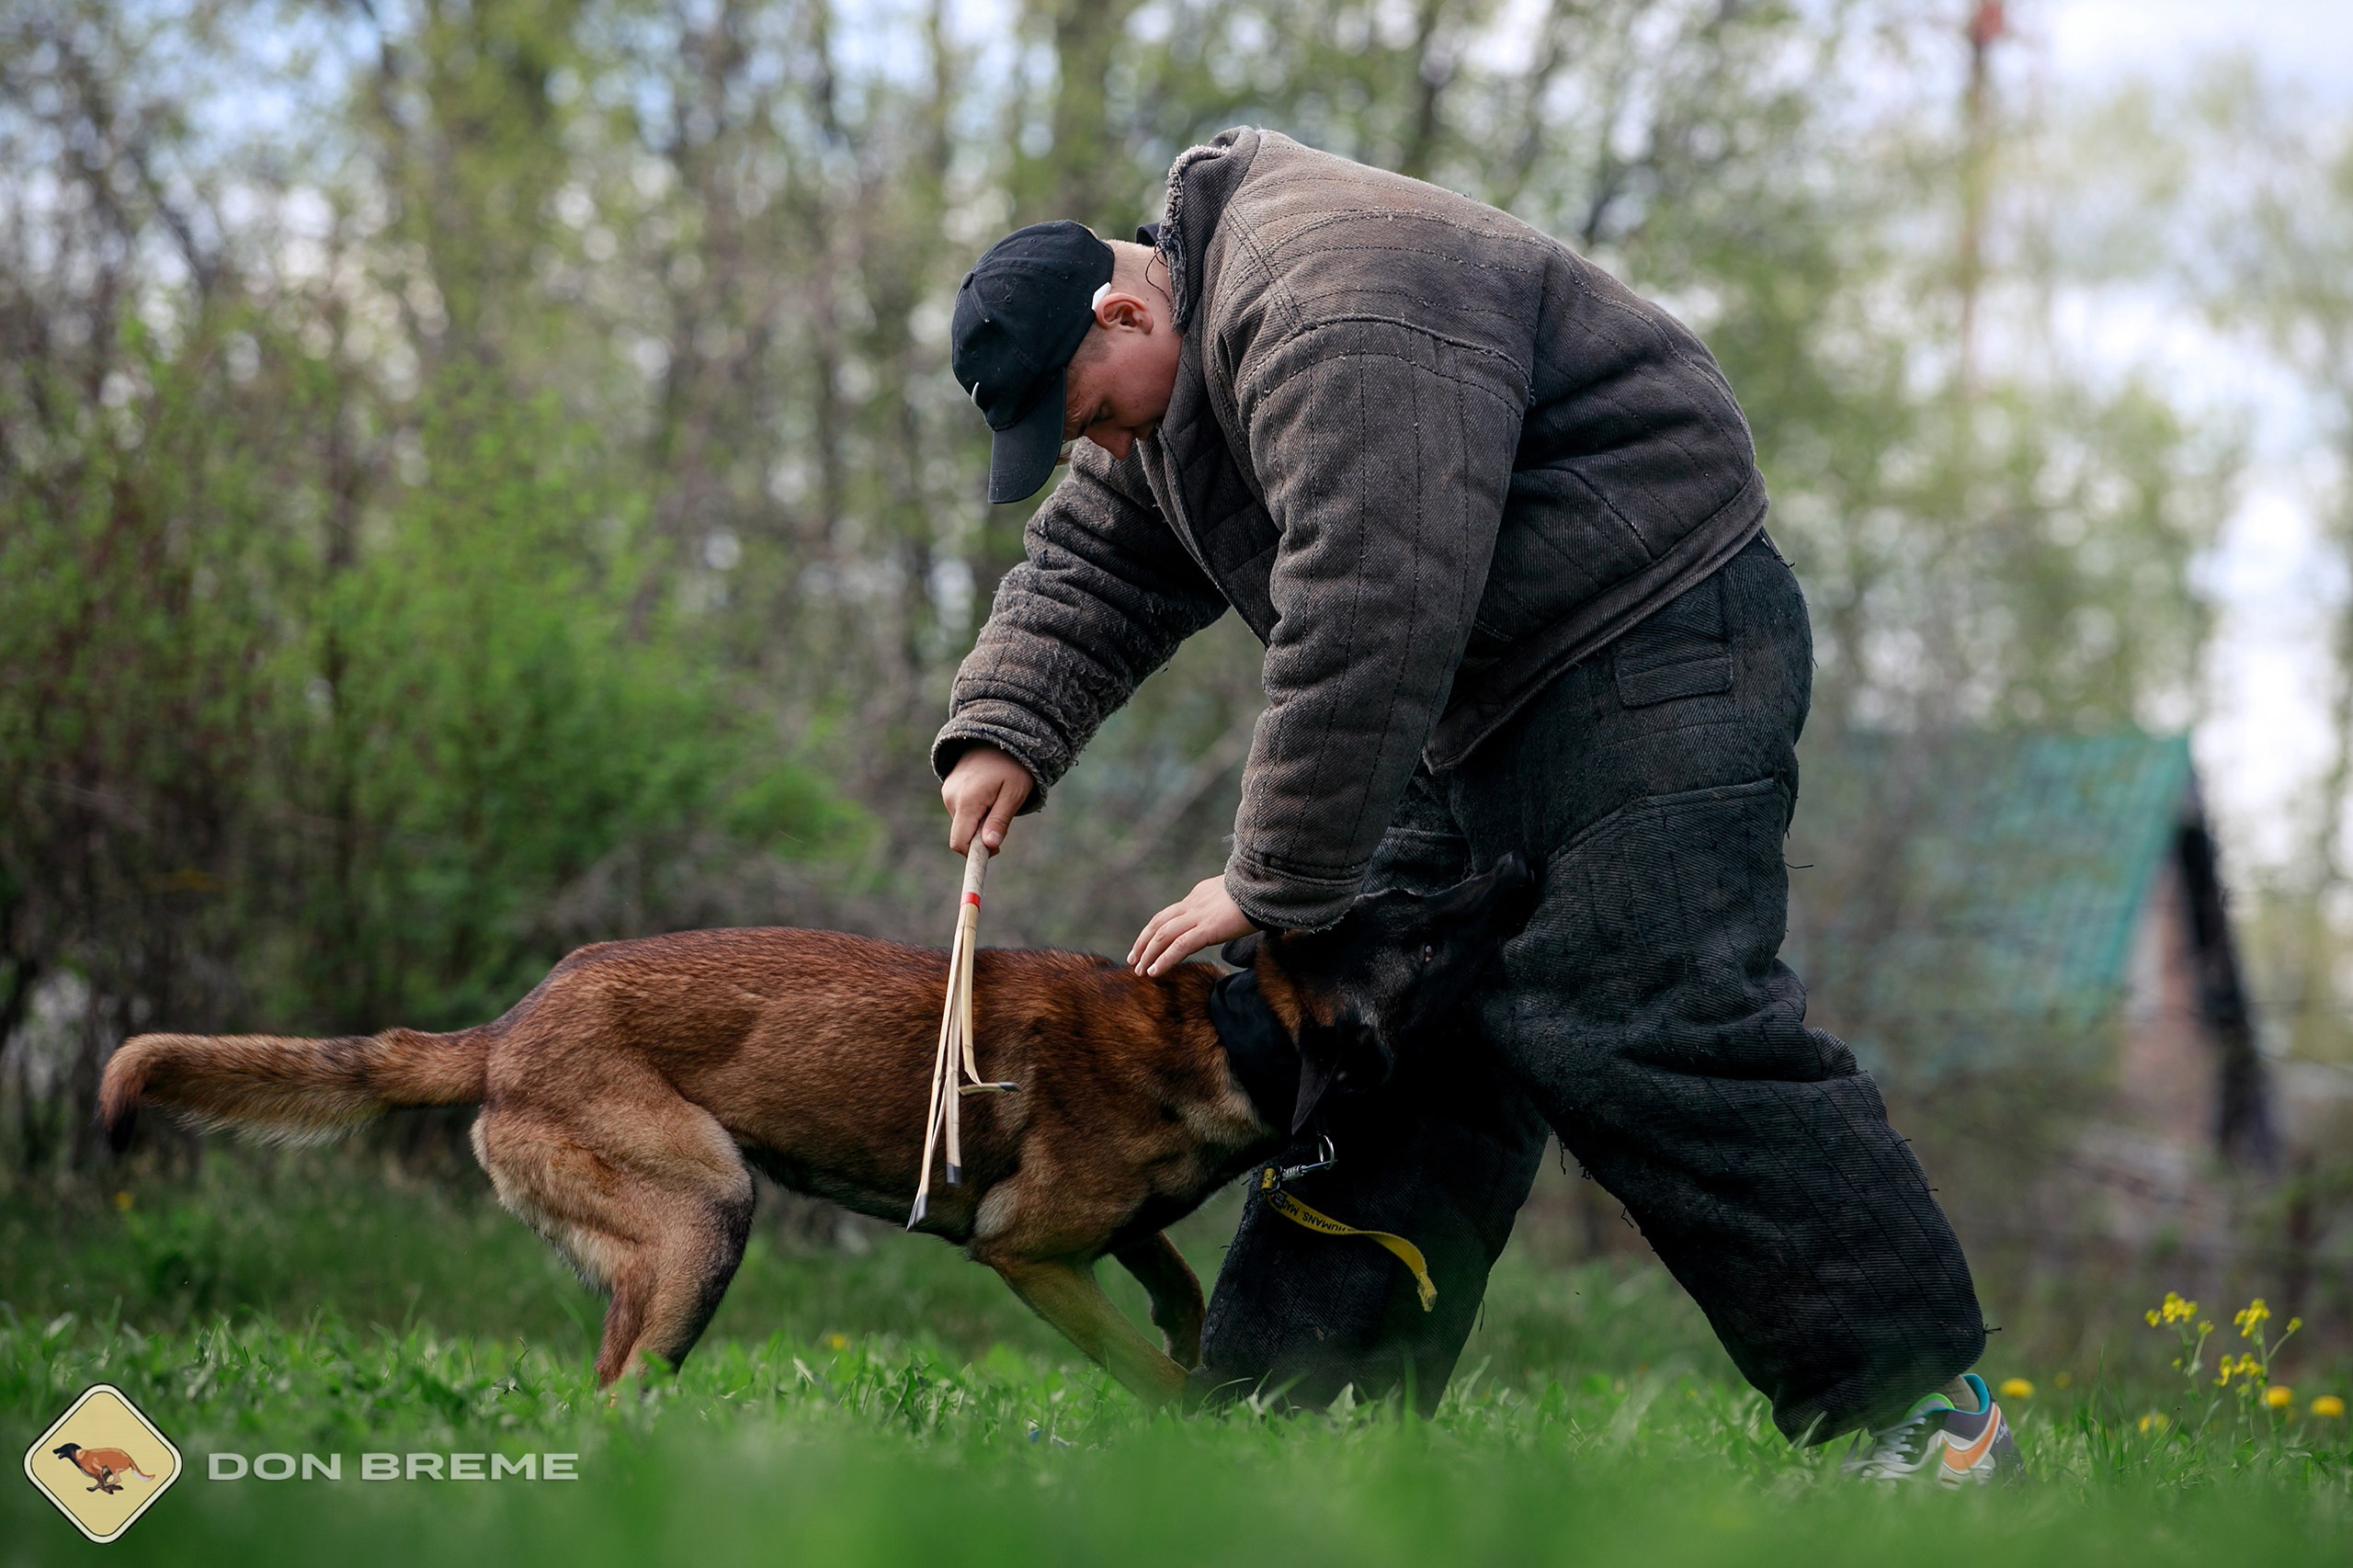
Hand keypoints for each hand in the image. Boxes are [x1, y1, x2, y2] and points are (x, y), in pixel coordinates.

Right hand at [941, 745, 1032, 853]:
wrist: (997, 734)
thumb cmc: (1012, 765)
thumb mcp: (1013, 793)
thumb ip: (1000, 820)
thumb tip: (989, 847)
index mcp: (967, 801)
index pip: (959, 843)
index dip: (975, 854)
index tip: (995, 850)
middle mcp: (951, 798)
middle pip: (963, 835)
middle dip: (981, 835)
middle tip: (1003, 817)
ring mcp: (948, 792)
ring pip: (963, 823)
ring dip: (980, 821)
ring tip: (996, 799)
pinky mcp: (949, 788)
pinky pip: (962, 810)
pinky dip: (975, 810)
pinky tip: (988, 792)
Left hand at [1130, 875, 1255, 976]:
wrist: (1269, 883)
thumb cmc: (1260, 891)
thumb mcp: (1237, 895)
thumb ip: (1226, 905)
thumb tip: (1231, 914)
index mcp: (1199, 894)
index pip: (1171, 914)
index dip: (1155, 930)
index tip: (1148, 944)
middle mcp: (1194, 903)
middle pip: (1159, 923)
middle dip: (1143, 942)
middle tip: (1134, 959)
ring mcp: (1199, 915)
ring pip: (1163, 935)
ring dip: (1148, 954)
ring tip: (1140, 971)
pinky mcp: (1208, 928)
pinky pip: (1179, 946)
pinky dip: (1164, 960)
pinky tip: (1154, 972)